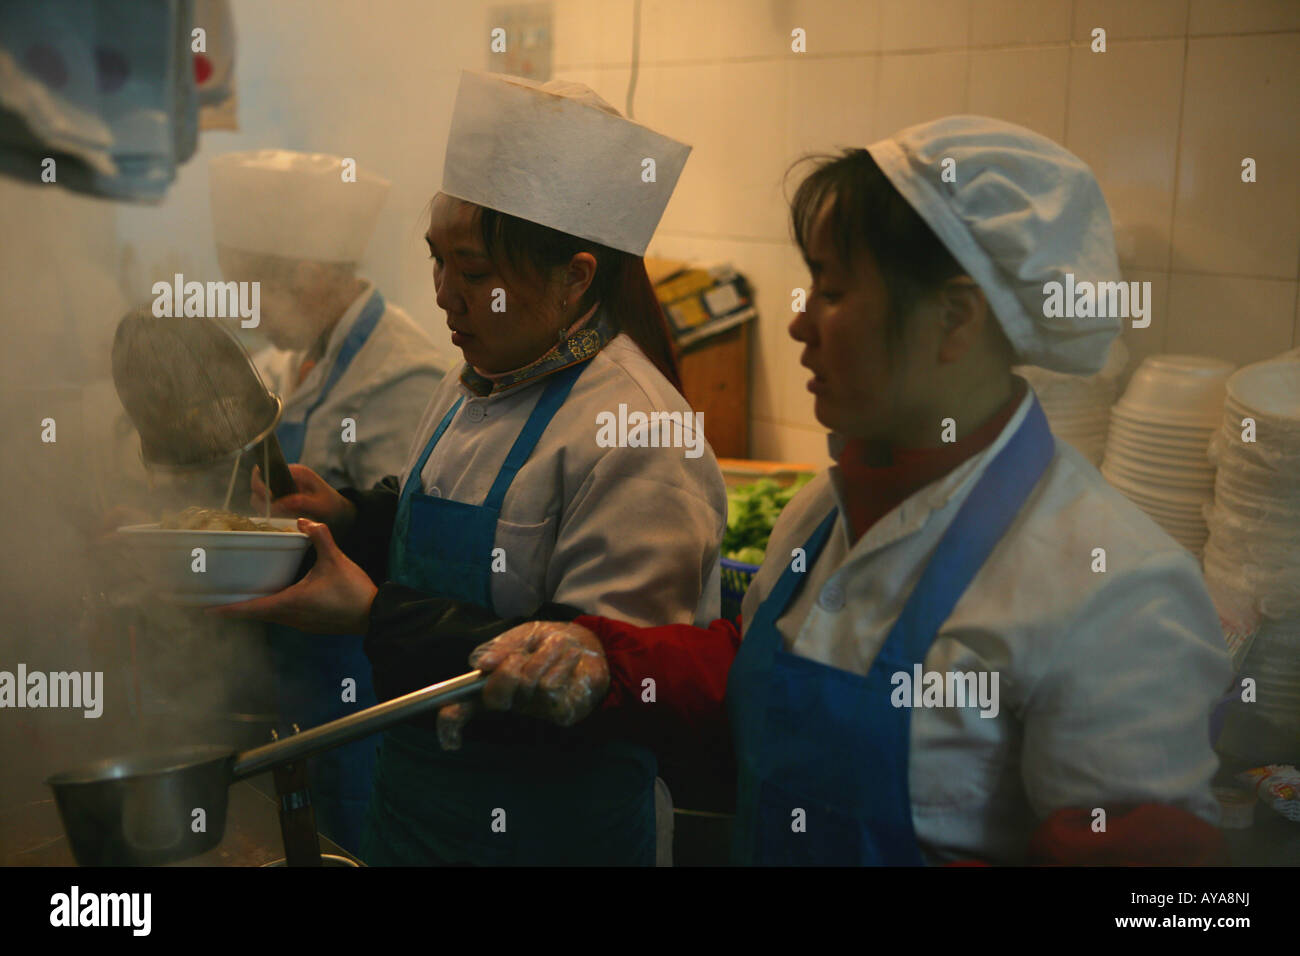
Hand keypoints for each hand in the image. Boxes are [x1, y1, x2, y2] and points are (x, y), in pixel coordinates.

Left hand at [208, 519, 376, 632]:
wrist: (375, 615)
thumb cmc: (353, 591)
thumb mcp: (336, 559)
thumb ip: (320, 537)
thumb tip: (304, 520)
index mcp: (290, 602)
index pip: (251, 609)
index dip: (227, 609)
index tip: (206, 608)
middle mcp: (291, 617)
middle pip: (256, 614)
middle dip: (237, 607)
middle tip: (217, 599)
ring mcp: (301, 623)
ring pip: (270, 617)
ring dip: (255, 609)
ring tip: (241, 597)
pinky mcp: (311, 624)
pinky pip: (284, 617)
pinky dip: (272, 609)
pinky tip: (275, 598)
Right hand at [251, 464, 354, 533]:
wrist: (337, 512)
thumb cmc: (331, 505)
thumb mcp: (320, 504)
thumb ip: (300, 502)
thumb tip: (278, 504)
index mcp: (296, 472)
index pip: (266, 470)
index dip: (261, 484)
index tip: (268, 498)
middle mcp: (285, 478)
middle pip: (258, 484)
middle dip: (261, 499)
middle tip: (274, 511)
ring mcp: (280, 489)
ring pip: (258, 497)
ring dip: (264, 508)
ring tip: (280, 516)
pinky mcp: (279, 501)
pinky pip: (265, 506)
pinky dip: (268, 513)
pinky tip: (281, 519)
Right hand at [435, 621, 608, 750]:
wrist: (590, 646)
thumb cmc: (551, 643)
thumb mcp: (524, 636)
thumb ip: (502, 646)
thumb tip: (480, 665)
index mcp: (495, 684)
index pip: (464, 708)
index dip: (451, 724)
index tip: (450, 742)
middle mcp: (513, 701)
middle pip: (495, 697)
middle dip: (507, 670)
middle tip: (520, 657)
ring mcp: (537, 709)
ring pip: (528, 684)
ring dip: (543, 656)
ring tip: (557, 649)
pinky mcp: (562, 713)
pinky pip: (552, 688)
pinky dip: (561, 664)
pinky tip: (571, 662)